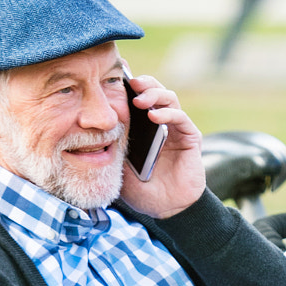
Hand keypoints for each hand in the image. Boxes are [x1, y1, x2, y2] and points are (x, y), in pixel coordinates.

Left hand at [120, 75, 206, 217]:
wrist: (164, 209)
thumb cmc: (141, 189)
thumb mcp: (119, 164)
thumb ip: (113, 144)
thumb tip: (95, 125)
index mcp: (142, 127)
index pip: (137, 97)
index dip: (128, 84)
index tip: (114, 76)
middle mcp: (160, 123)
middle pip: (154, 92)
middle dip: (143, 84)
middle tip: (130, 82)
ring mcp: (176, 129)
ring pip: (169, 99)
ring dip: (155, 95)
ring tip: (141, 100)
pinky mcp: (191, 138)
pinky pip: (181, 119)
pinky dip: (168, 114)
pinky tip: (155, 116)